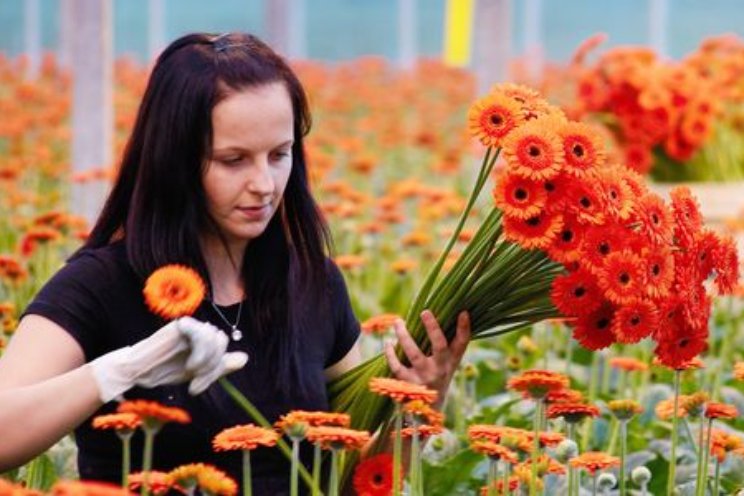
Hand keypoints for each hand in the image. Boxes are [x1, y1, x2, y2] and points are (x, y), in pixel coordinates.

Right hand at [89, 316, 247, 401]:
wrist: (137, 371)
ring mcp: (190, 326)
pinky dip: (201, 351)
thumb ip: (219, 366)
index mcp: (204, 340)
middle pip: (221, 340)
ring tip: (192, 372)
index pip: (222, 346)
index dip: (217, 367)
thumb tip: (244, 358)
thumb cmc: (165, 370)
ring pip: (215, 336)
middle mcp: (199, 330)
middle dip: (212, 365)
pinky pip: (202, 331)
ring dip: (207, 360)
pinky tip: (190, 364)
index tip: (198, 386)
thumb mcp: (196, 373)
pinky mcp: (181, 325)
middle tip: (196, 381)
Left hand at [383, 310, 470, 405]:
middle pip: (439, 345)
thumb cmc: (438, 376)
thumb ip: (448, 343)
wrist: (429, 411)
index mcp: (452, 361)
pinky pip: (397, 367)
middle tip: (425, 312)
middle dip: (433, 328)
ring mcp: (425, 377)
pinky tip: (388, 343)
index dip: (464, 328)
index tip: (463, 312)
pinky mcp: (409, 384)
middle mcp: (441, 369)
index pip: (462, 343)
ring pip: (414, 353)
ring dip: (404, 336)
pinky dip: (390, 354)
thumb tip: (443, 314)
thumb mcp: (448, 363)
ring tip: (398, 322)